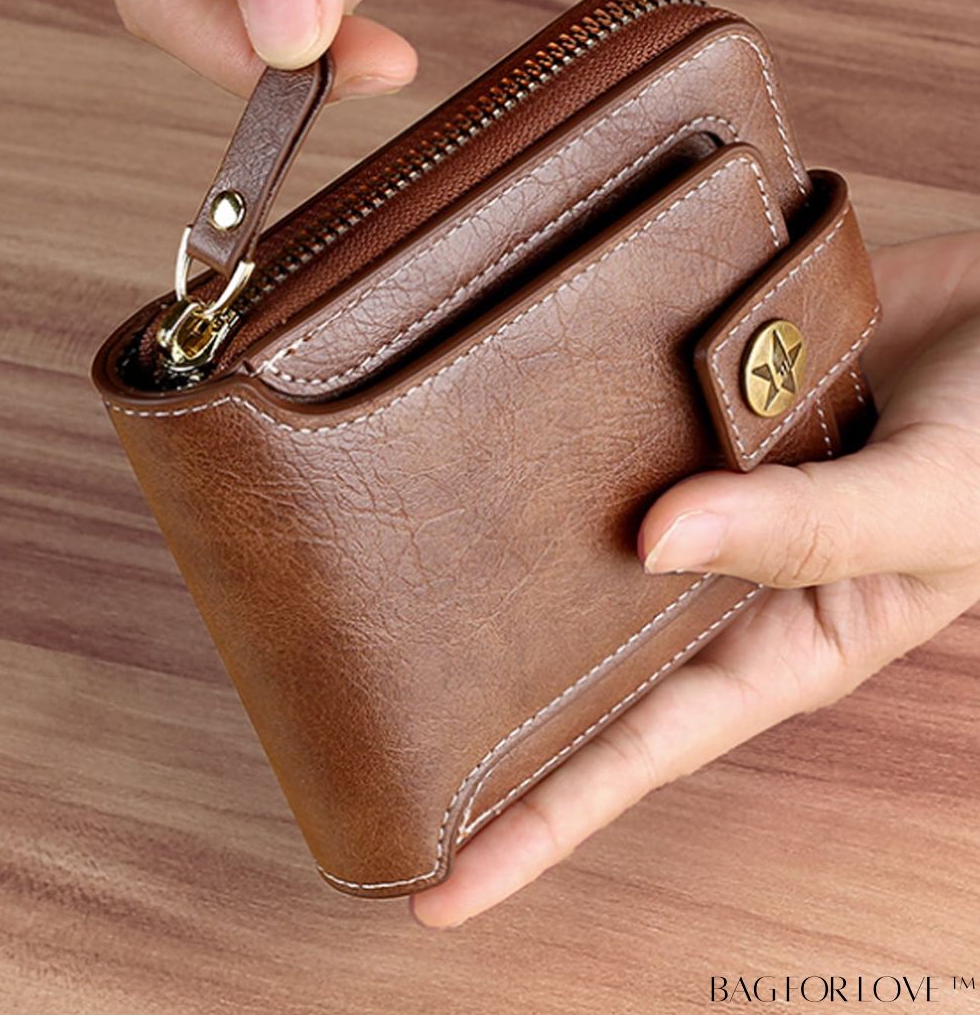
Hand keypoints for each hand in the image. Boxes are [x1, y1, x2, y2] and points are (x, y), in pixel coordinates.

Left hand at [412, 230, 979, 926]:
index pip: (640, 752)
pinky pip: (610, 420)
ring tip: (389, 571)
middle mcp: (723, 577)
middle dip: (485, 702)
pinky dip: (556, 423)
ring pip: (581, 535)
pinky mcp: (695, 403)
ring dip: (504, 552)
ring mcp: (703, 489)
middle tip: (363, 721)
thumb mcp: (926, 514)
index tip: (431, 884)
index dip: (542, 821)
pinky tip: (485, 416)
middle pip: (585, 656)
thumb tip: (654, 540)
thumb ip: (808, 531)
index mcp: (782, 643)